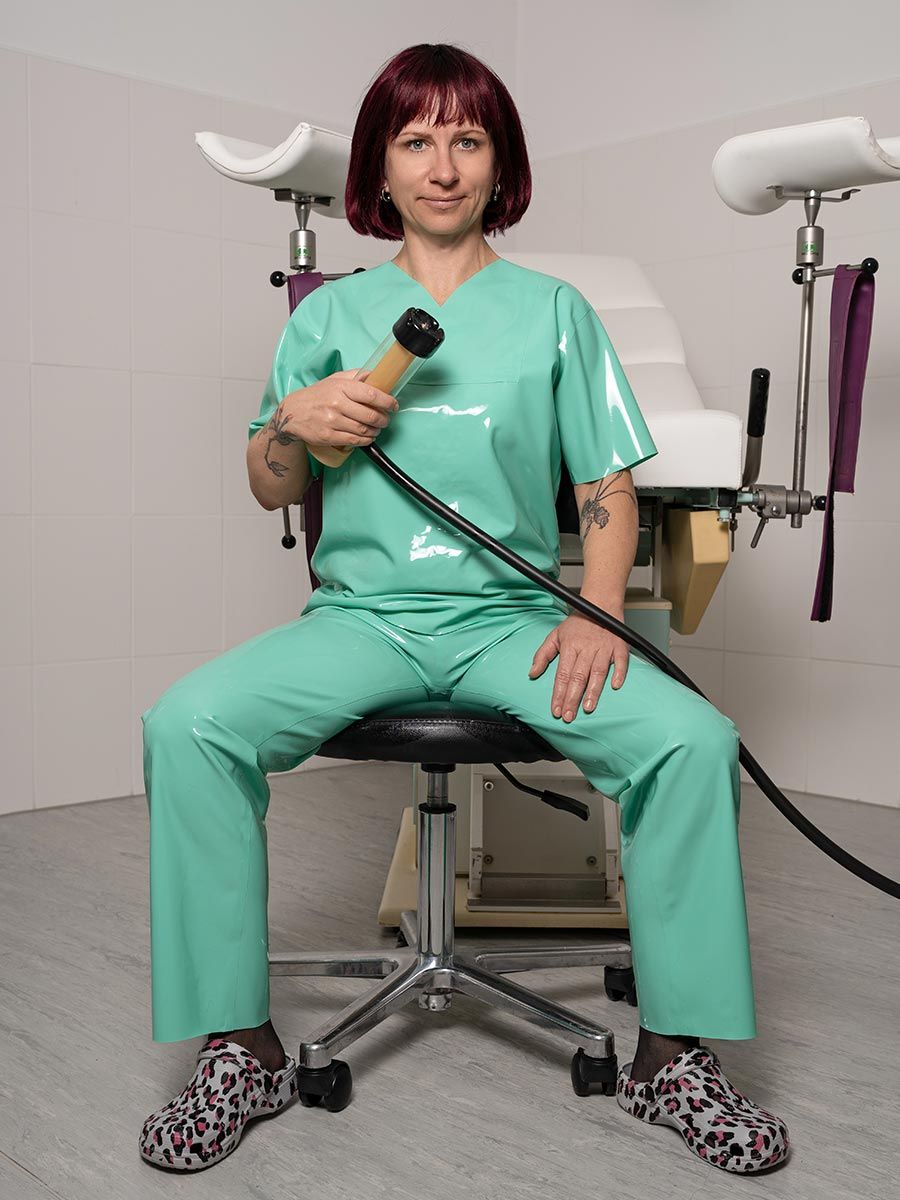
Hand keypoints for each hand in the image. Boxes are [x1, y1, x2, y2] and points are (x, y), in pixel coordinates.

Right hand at [282, 368, 398, 447]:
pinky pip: (354, 441)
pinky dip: (366, 440)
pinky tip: (368, 437)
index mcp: (341, 388)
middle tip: (386, 419)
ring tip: (377, 428)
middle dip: (383, 419)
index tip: (393, 405)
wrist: (292, 412)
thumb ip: (355, 376)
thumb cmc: (316, 395)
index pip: (371, 394)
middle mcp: (337, 404)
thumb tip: (375, 375)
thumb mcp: (334, 379)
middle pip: (370, 415)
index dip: (387, 401)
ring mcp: (333, 421)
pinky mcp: (329, 436)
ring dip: (376, 431)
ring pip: (364, 430)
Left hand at [527, 610, 629, 720]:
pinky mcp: (620, 647)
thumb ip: (542, 655)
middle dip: (572, 698)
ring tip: (588, 708)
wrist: (600, 604)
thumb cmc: (577, 623)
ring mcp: (604, 647)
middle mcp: (587, 648)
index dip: (558, 693)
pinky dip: (619, 673)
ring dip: (593, 691)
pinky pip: (621, 662)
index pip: (562, 674)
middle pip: (578, 676)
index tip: (556, 710)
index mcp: (570, 646)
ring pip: (598, 672)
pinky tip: (615, 687)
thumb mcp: (555, 635)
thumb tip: (532, 673)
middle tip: (569, 716)